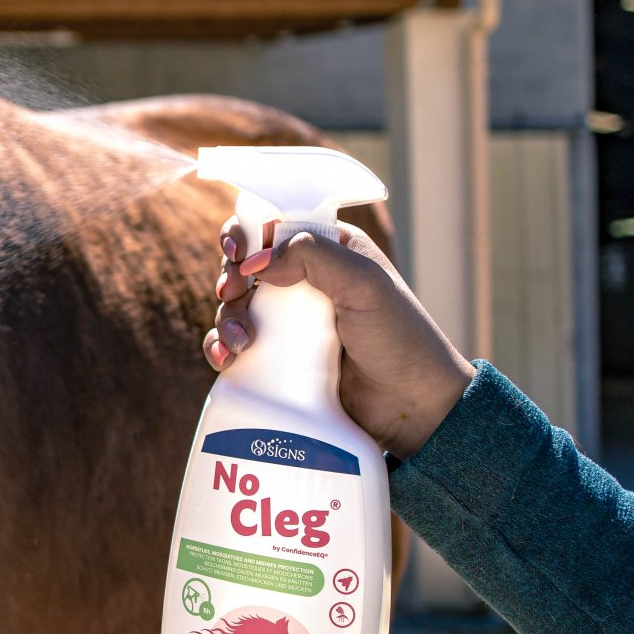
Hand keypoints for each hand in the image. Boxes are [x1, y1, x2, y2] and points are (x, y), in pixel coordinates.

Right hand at [204, 219, 475, 459]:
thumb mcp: (364, 284)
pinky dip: (222, 347)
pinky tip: (226, 359)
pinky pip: (236, 344)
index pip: (276, 226)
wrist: (411, 407)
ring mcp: (291, 322)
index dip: (247, 233)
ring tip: (240, 342)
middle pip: (247, 265)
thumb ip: (313, 257)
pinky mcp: (278, 359)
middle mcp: (307, 281)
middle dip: (231, 277)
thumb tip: (255, 262)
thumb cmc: (400, 339)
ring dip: (227, 318)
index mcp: (330, 251)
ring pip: (237, 306)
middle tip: (232, 293)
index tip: (237, 254)